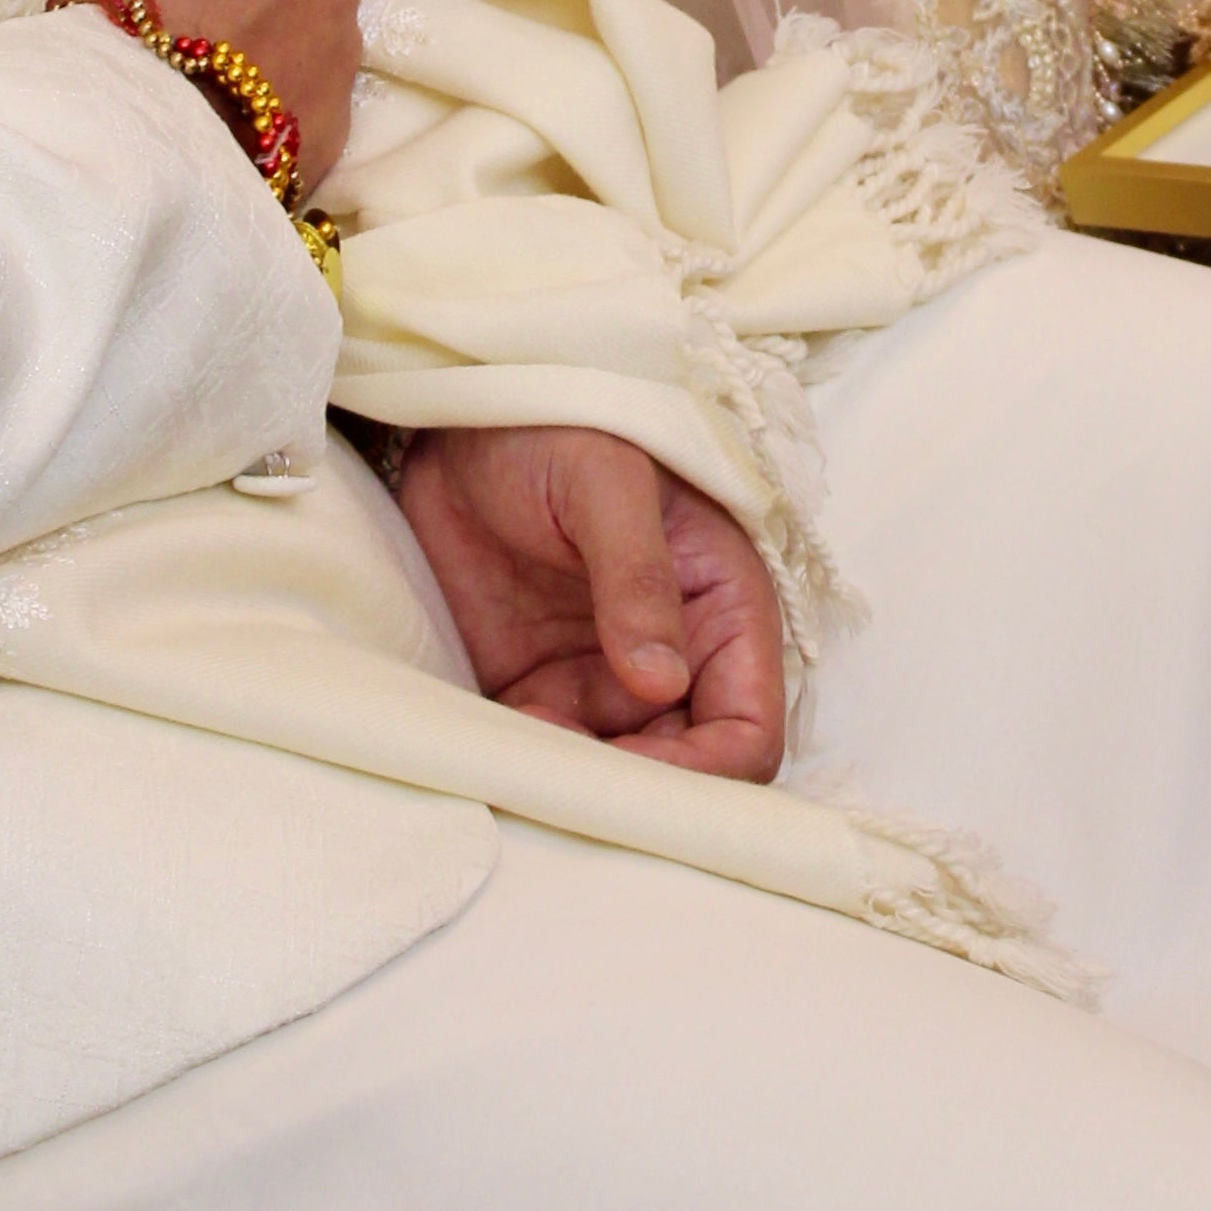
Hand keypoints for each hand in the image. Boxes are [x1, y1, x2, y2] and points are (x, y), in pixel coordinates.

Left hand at [388, 426, 786, 784]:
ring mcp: (603, 677)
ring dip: (577, 788)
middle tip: (573, 788)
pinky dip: (526, 772)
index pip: (748, 727)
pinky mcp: (537, 687)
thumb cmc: (558, 423)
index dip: (710, 772)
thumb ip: (636, 577)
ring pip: (613, 775)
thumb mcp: (606, 484)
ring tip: (524, 767)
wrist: (462, 414)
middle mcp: (674, 656)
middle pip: (686, 770)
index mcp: (721, 607)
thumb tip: (658, 682)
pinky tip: (492, 757)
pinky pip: (544, 756)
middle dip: (640, 795)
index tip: (645, 784)